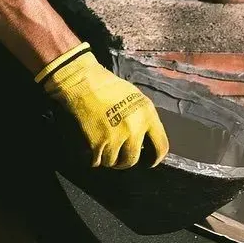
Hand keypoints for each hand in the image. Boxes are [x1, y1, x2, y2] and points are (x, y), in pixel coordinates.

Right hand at [37, 44, 169, 168]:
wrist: (82, 80)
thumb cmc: (108, 86)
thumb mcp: (135, 98)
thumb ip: (143, 119)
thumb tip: (145, 139)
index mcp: (147, 115)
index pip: (161, 146)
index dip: (155, 158)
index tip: (148, 161)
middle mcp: (135, 128)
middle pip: (133, 159)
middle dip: (124, 161)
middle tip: (118, 157)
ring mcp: (116, 136)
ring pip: (114, 162)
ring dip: (108, 159)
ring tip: (102, 149)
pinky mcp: (98, 142)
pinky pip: (97, 161)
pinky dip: (93, 159)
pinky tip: (91, 150)